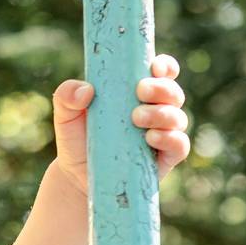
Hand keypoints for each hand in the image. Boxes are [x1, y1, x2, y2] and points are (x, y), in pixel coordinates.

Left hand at [51, 53, 190, 196]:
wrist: (76, 177)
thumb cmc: (77, 139)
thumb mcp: (65, 115)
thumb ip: (67, 96)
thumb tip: (86, 90)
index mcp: (138, 93)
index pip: (162, 73)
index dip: (164, 66)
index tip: (154, 66)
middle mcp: (156, 110)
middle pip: (172, 93)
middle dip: (162, 88)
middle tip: (140, 91)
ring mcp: (163, 134)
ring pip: (177, 118)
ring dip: (162, 114)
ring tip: (136, 117)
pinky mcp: (165, 158)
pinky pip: (179, 145)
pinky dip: (170, 139)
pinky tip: (151, 137)